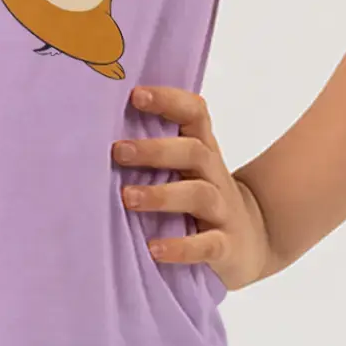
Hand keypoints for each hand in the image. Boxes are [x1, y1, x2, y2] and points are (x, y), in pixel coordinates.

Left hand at [114, 85, 272, 292]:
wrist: (251, 241)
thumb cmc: (200, 196)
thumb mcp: (185, 169)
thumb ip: (154, 150)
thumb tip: (94, 130)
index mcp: (202, 149)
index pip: (194, 113)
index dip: (169, 100)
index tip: (136, 95)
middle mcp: (213, 174)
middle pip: (193, 151)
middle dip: (155, 150)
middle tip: (118, 151)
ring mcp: (222, 210)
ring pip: (198, 194)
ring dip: (161, 195)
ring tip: (128, 198)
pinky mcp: (226, 246)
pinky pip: (207, 245)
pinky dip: (180, 247)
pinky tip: (154, 249)